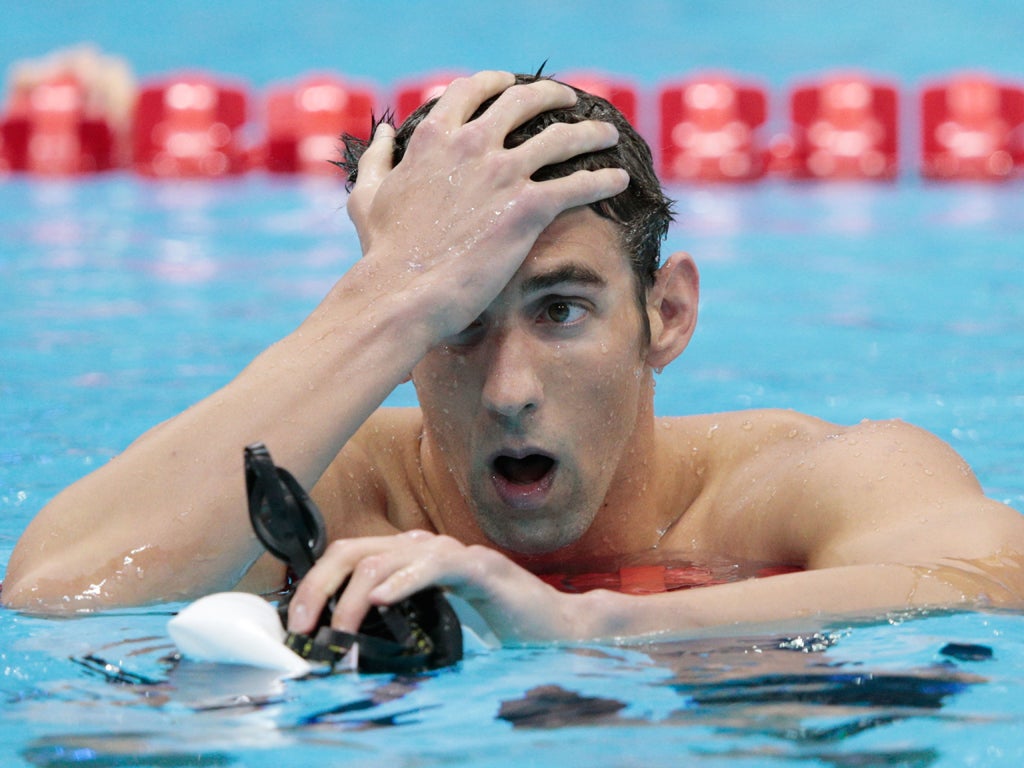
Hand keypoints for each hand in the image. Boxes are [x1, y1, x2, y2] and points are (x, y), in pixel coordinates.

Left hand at [286, 530, 581, 643]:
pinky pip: (434, 565)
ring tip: (338, 629)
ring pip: (386, 557)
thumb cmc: (495, 624)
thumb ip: (399, 619)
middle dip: (320, 586)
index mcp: (411, 557)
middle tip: (303, 626)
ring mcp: (453, 554)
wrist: (553, 626)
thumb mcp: (432, 620)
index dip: (316, 583)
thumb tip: (347, 643)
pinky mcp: (480, 568)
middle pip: (356, 549)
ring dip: (353, 595)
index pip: (350, 554)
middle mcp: (427, 547)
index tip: (297, 623)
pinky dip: (403, 580)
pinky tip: (382, 599)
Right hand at [344, 70, 628, 340]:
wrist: (404, 292)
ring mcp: (503, 174)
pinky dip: (602, 178)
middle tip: (571, 102)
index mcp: (434, 136)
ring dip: (591, 132)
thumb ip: (376, 159)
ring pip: (562, 138)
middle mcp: (472, 145)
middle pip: (525, 102)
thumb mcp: (367, 196)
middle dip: (553, 96)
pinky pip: (578, 184)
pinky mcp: (528, 208)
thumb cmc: (383, 252)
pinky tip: (617, 179)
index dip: (496, 84)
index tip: (512, 86)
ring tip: (608, 134)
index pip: (472, 90)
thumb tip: (383, 134)